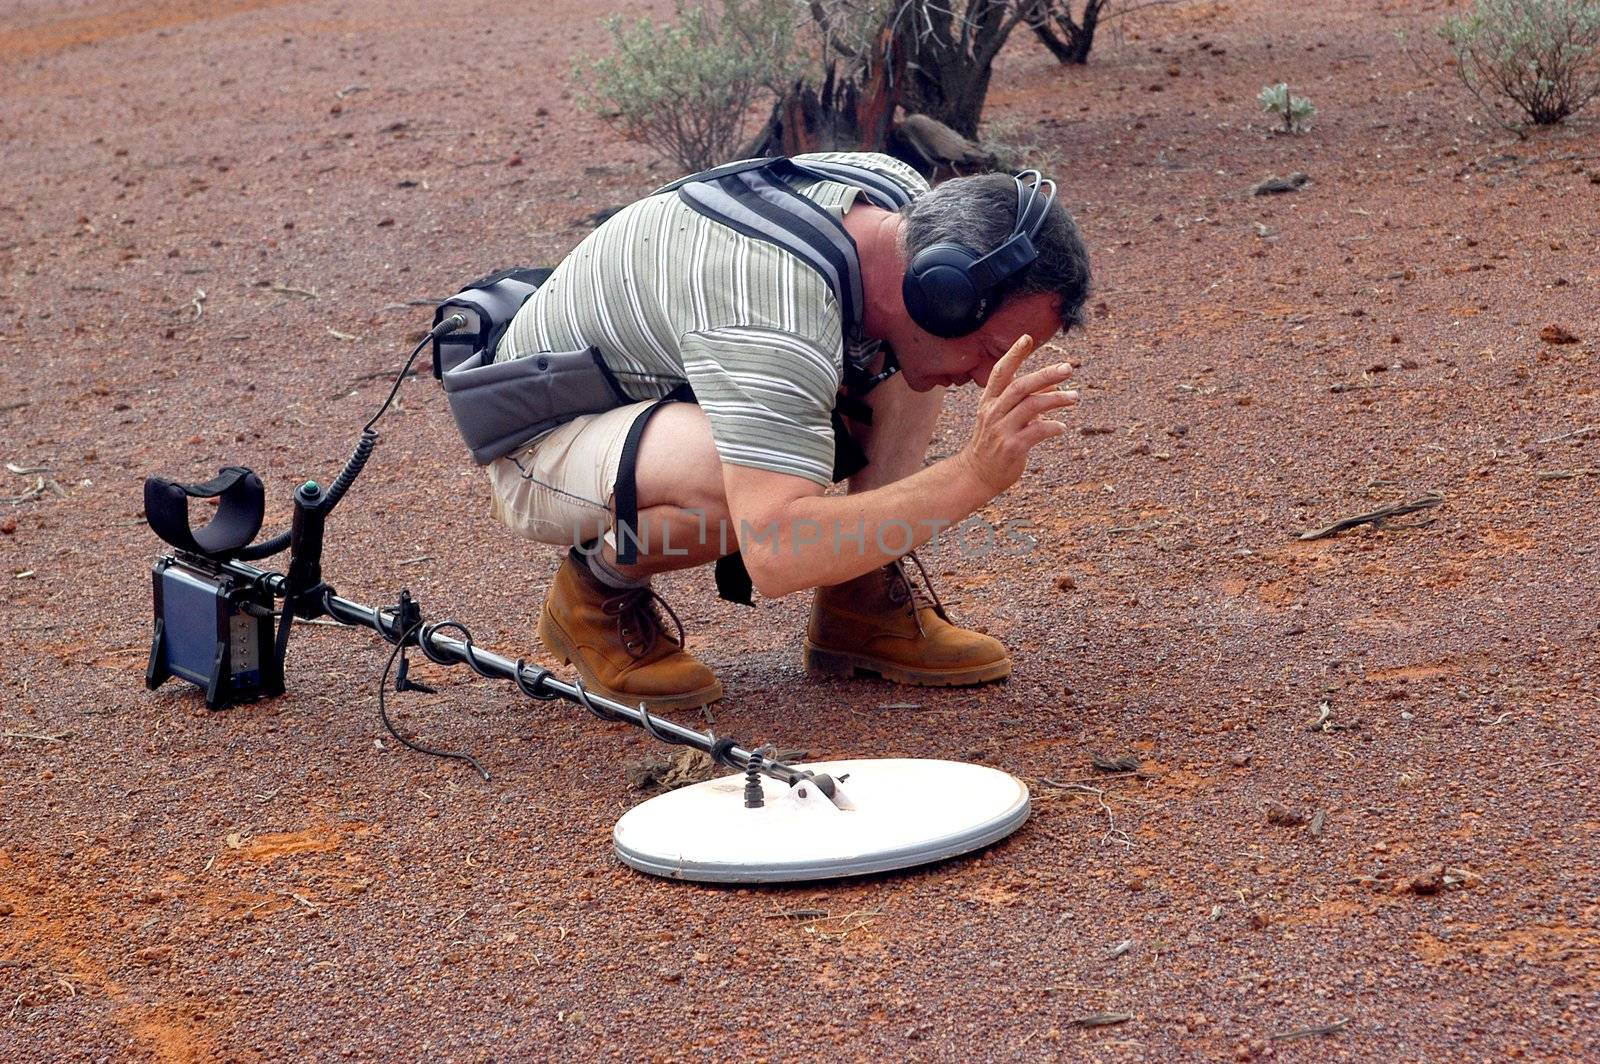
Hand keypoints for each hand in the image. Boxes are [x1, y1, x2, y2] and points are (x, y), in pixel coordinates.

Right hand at [955, 333, 1077, 495]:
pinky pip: (1036, 432)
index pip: (1000, 372)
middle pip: (1020, 386)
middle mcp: (993, 412)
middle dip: (1046, 374)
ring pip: (1031, 406)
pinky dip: (1052, 427)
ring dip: (1056, 400)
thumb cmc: (994, 441)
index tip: (1027, 338)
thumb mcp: (1005, 416)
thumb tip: (1055, 383)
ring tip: (1075, 398)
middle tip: (1068, 368)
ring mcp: (1000, 430)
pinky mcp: (1011, 448)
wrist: (977, 474)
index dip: (1013, 354)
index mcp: (990, 401)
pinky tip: (1062, 427)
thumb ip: (1027, 399)